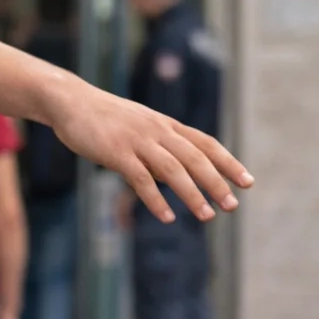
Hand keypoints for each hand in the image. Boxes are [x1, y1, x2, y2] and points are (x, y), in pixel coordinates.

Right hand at [50, 85, 251, 223]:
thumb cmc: (104, 118)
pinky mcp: (115, 151)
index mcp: (165, 125)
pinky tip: (166, 216)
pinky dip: (155, 199)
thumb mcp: (139, 128)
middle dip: (216, 182)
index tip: (247, 182)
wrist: (70, 101)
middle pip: (195, 157)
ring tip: (206, 216)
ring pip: (172, 169)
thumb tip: (178, 178)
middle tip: (232, 205)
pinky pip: (140, 178)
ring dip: (192, 194)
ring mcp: (137, 140)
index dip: (228, 162)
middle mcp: (157, 130)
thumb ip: (159, 149)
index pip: (205, 143)